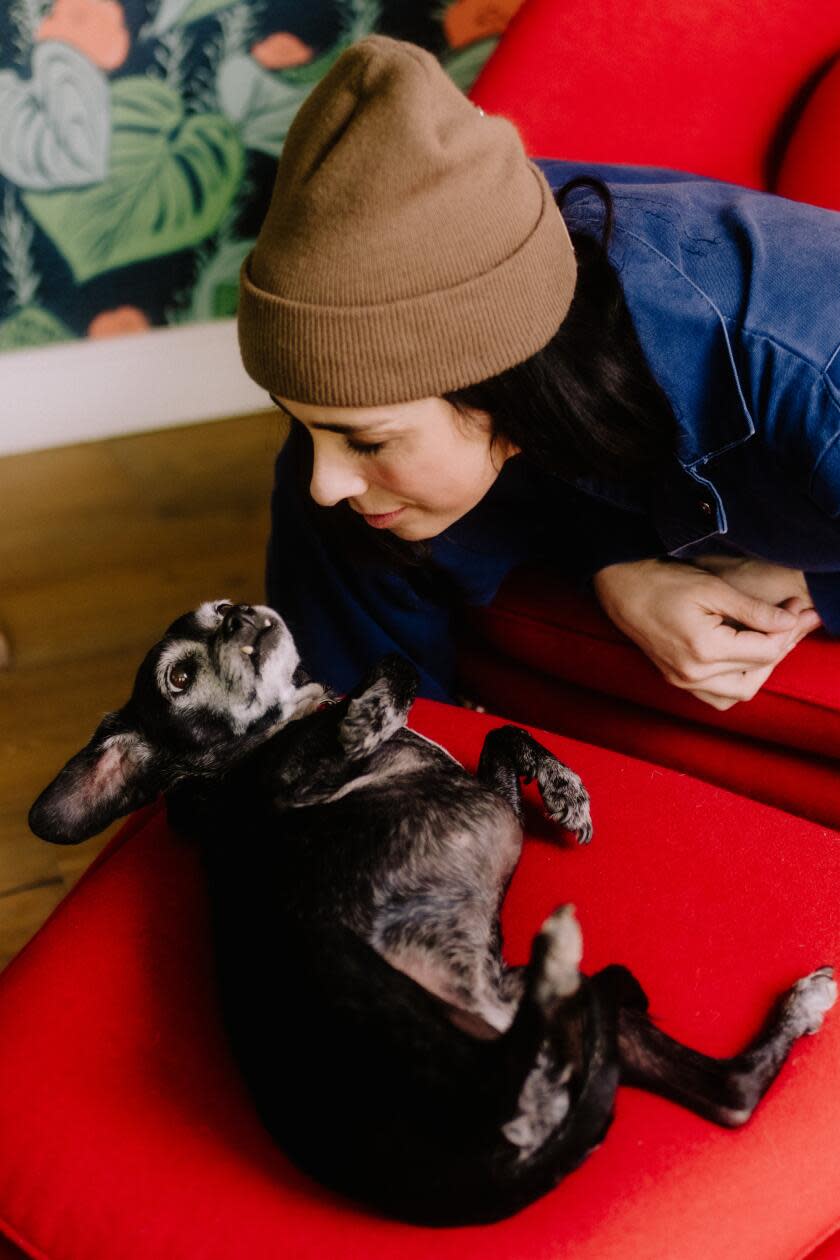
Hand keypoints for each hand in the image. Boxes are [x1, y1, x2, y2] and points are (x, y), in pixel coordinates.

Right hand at [592, 558, 816, 709]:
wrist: (622, 589)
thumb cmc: (663, 583)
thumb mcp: (713, 589)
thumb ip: (754, 610)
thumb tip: (789, 621)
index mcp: (703, 649)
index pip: (765, 651)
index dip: (790, 629)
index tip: (802, 610)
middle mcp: (694, 674)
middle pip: (758, 674)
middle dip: (782, 648)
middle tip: (794, 622)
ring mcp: (684, 682)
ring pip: (740, 692)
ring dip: (762, 669)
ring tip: (772, 640)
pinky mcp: (678, 681)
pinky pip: (719, 695)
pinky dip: (739, 681)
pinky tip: (746, 657)